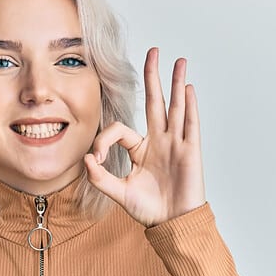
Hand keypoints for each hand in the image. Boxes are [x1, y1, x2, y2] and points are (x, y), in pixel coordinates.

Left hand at [84, 47, 205, 227]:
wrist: (173, 224)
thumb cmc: (149, 210)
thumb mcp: (118, 193)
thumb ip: (99, 178)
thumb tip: (85, 159)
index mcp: (140, 149)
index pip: (120, 130)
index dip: (103, 140)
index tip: (95, 159)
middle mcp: (159, 141)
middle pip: (155, 102)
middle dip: (153, 77)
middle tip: (153, 51)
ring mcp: (175, 144)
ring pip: (175, 107)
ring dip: (175, 83)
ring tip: (177, 60)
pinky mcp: (190, 151)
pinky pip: (190, 124)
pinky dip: (189, 105)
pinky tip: (187, 87)